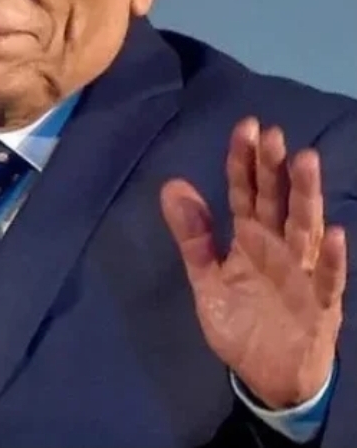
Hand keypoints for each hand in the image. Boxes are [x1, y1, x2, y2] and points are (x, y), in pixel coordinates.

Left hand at [161, 118, 346, 409]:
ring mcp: (303, 273)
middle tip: (273, 133)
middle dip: (275, 168)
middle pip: (277, 202)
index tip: (246, 127)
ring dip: (306, 197)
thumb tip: (171, 185)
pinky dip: (332, 258)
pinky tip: (333, 234)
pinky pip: (328, 279)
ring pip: (305, 229)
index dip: (244, 162)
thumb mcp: (207, 280)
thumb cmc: (242, 323)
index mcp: (251, 239)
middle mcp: (279, 248)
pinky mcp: (321, 304)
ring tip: (305, 161)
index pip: (246, 193)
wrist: (269, 377)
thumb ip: (193, 236)